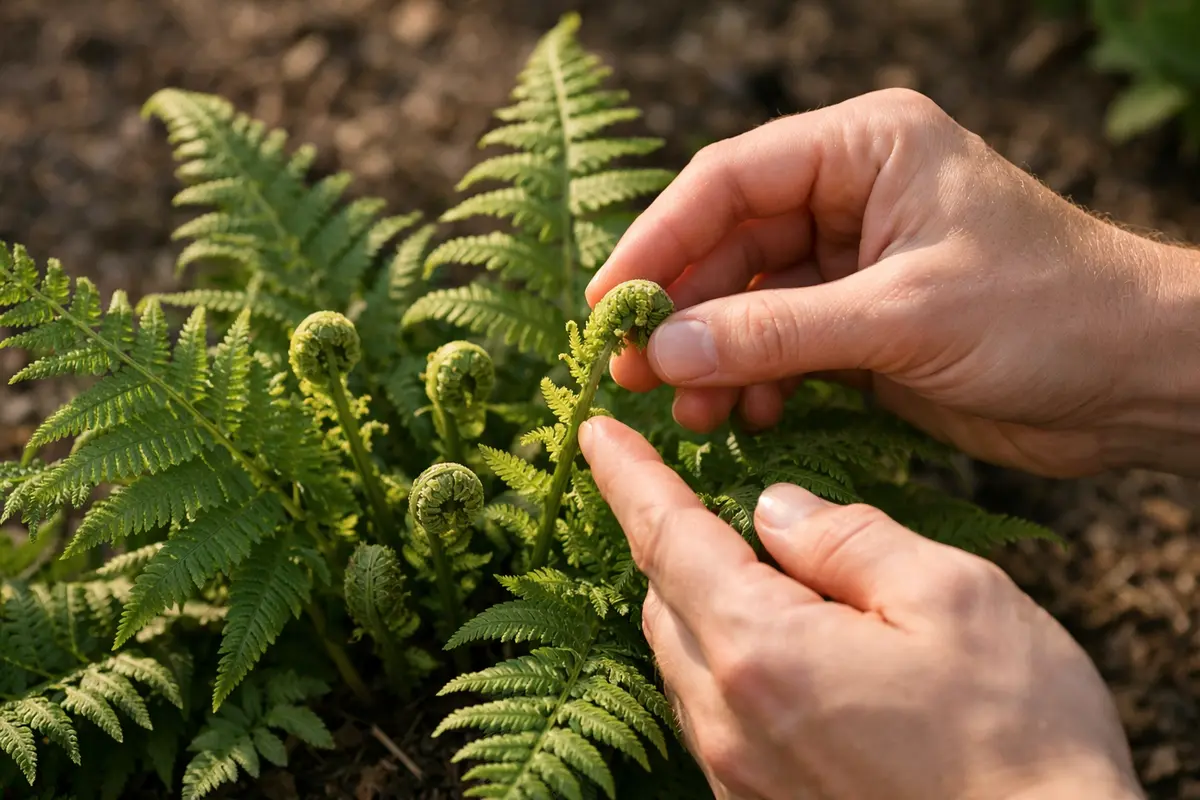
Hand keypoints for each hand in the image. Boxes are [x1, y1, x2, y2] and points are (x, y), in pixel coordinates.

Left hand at [579, 416, 1143, 799]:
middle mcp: (729, 722)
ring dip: (705, 605)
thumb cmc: (1021, 742)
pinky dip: (730, 665)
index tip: (596, 436)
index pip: (667, 539)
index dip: (628, 478)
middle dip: (679, 541)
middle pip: (665, 601)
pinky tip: (793, 657)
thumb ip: (848, 540)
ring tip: (776, 582)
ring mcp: (738, 777)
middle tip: (724, 504)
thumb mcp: (953, 598)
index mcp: (764, 651)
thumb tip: (775, 509)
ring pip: (684, 660)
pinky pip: (714, 716)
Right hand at [587, 88, 1199, 478]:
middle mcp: (852, 194)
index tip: (609, 303)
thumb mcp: (901, 317)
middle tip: (629, 369)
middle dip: (681, 310)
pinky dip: (754, 381)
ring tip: (686, 411)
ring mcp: (854, 261)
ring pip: (747, 301)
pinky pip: (780, 345)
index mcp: (865, 149)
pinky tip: (742, 417)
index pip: (729, 180)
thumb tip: (663, 350)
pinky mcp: (862, 323)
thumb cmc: (1050, 316)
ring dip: (712, 356)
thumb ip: (774, 332)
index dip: (658, 240)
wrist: (1139, 380)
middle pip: (728, 242)